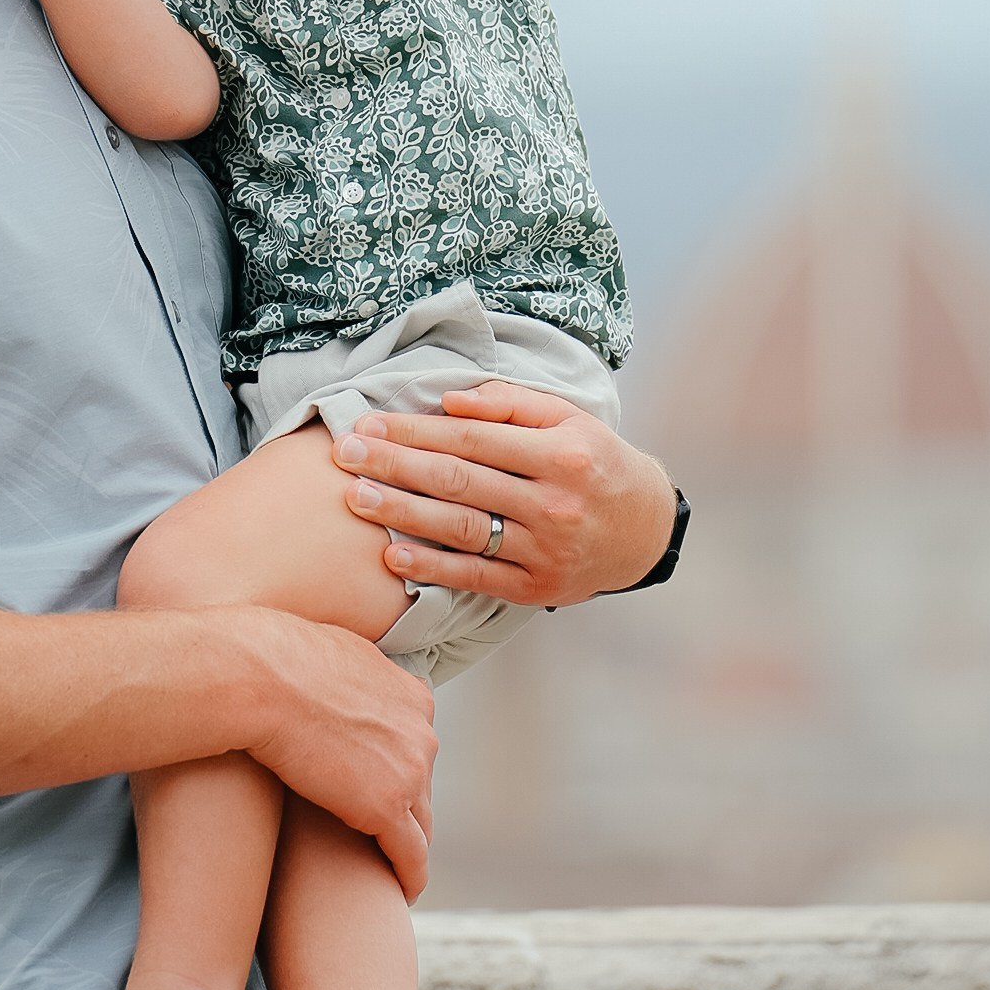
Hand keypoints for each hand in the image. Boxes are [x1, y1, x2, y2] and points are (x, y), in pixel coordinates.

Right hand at [237, 609, 437, 898]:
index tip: (382, 784)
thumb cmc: (274, 661)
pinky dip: (410, 874)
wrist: (258, 679)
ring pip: (421, 822)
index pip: (415, 742)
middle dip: (407, 807)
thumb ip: (349, 675)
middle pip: (423, 783)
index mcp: (411, 694)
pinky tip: (404, 891)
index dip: (398, 766)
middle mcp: (421, 731)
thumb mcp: (332, 653)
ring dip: (410, 845)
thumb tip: (332, 675)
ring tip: (398, 867)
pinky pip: (410, 854)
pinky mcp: (386, 808)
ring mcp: (409, 770)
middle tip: (388, 833)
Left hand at [332, 382, 677, 610]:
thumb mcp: (569, 418)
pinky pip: (475, 576)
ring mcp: (545, 548)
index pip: (472, 438)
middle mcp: (554, 501)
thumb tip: (448, 402)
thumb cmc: (596, 463)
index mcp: (561, 452)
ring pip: (461, 528)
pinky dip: (433, 567)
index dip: (416, 430)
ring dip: (402, 513)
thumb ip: (512, 404)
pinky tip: (395, 555)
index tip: (371, 423)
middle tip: (346, 453)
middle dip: (395, 465)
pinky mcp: (536, 587)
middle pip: (459, 480)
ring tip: (356, 498)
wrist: (644, 531)